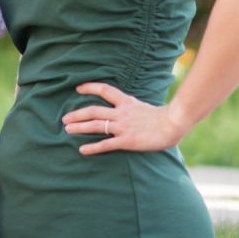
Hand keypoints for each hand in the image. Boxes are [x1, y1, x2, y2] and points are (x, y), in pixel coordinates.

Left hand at [61, 82, 189, 154]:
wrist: (174, 123)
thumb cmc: (165, 117)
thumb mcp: (145, 107)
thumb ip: (134, 109)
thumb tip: (130, 111)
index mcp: (127, 102)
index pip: (104, 90)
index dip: (90, 88)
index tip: (78, 88)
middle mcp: (121, 113)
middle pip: (93, 110)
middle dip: (77, 114)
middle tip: (65, 118)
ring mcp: (123, 127)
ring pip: (95, 125)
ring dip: (79, 127)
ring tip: (67, 130)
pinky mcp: (126, 140)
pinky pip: (105, 144)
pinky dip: (92, 147)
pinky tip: (82, 150)